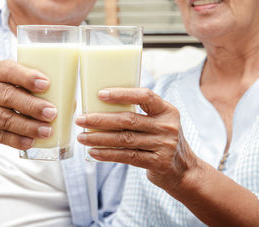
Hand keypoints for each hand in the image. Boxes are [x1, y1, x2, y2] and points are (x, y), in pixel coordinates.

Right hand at [0, 60, 56, 149]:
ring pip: (5, 119)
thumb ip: (29, 84)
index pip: (9, 70)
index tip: (46, 83)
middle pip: (8, 97)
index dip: (27, 77)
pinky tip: (31, 142)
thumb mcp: (4, 76)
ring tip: (47, 130)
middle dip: (32, 106)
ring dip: (27, 126)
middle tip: (52, 112)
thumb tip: (70, 101)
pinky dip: (16, 140)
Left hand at [76, 88, 197, 191]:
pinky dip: (107, 154)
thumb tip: (101, 105)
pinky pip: (127, 156)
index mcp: (166, 110)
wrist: (183, 170)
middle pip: (128, 120)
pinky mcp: (157, 163)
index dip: (122, 94)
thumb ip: (140, 114)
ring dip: (99, 138)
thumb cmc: (162, 140)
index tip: (100, 94)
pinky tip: (93, 152)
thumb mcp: (159, 122)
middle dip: (100, 119)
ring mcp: (163, 145)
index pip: (144, 96)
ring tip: (82, 137)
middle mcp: (167, 126)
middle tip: (80, 119)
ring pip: (124, 139)